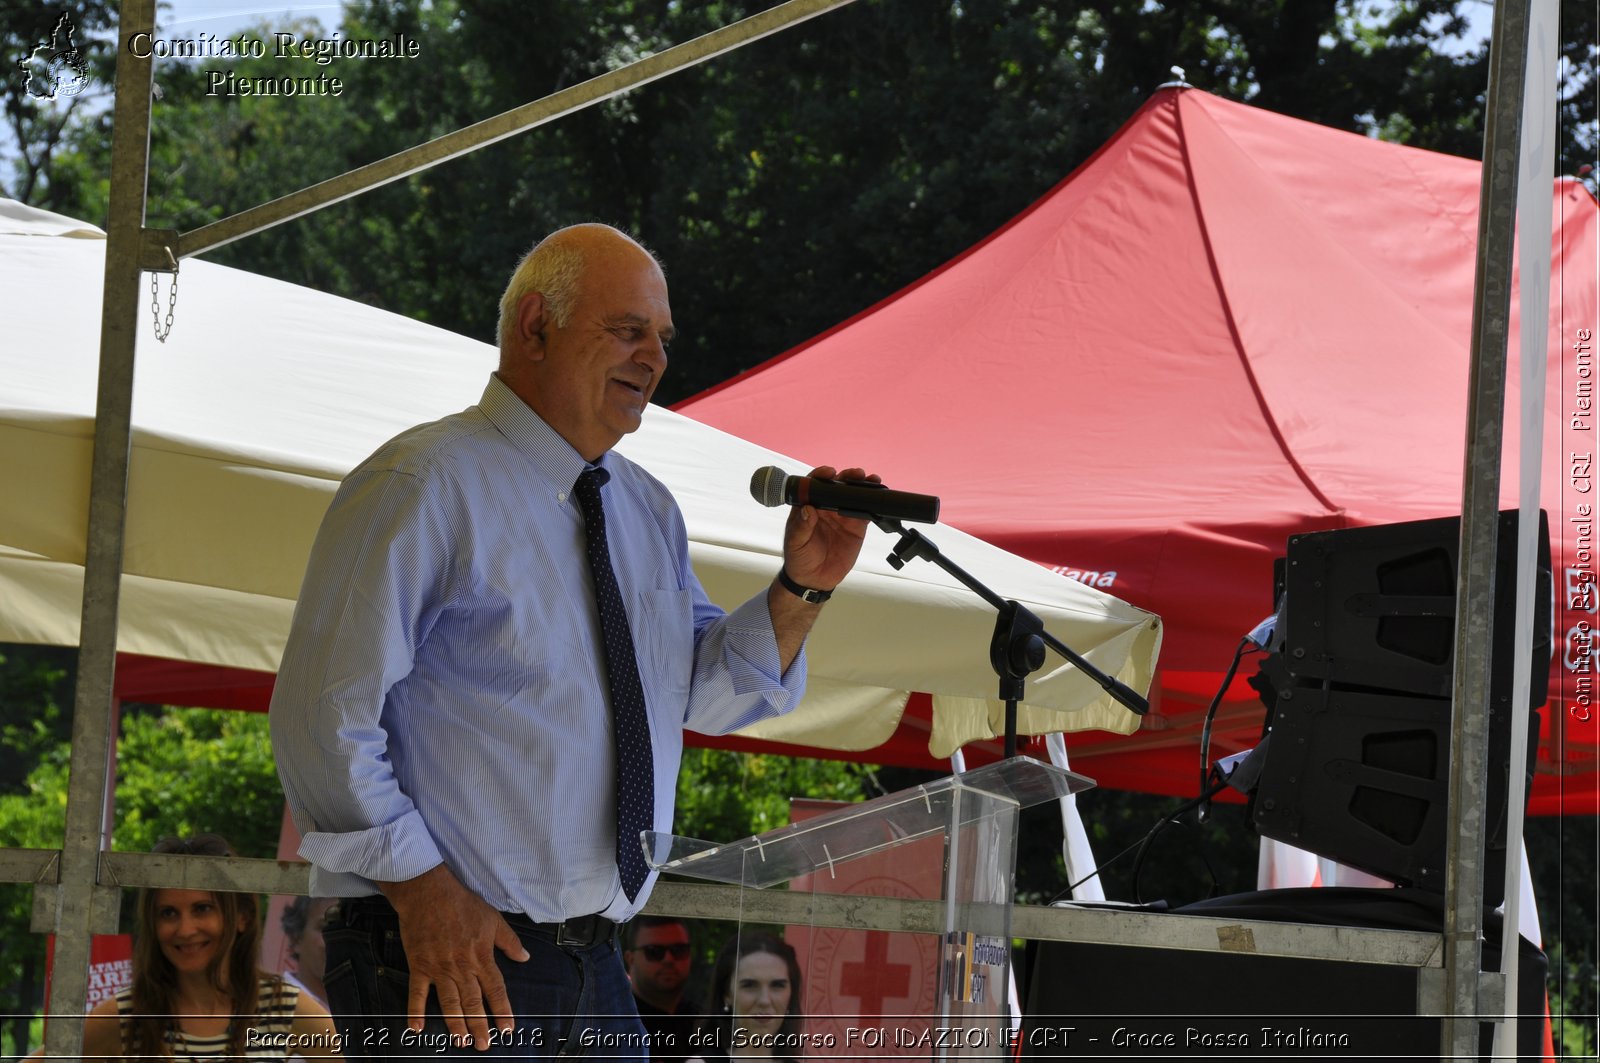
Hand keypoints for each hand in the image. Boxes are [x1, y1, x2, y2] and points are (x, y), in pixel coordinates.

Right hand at [379, 864, 529, 1051]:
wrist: (429, 894)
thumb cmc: (462, 904)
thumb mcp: (493, 919)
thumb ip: (509, 941)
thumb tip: (524, 958)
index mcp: (481, 957)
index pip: (496, 989)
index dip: (503, 1010)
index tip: (508, 1028)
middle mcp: (461, 967)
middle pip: (473, 1002)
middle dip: (480, 1025)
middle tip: (483, 1045)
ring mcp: (439, 969)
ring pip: (449, 1003)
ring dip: (455, 1024)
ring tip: (461, 1041)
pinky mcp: (419, 966)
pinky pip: (417, 994)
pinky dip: (416, 1011)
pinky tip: (417, 1029)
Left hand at [780, 465, 875, 591]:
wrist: (814, 579)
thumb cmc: (799, 558)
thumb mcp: (796, 542)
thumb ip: (802, 526)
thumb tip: (807, 509)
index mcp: (809, 506)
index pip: (815, 485)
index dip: (822, 475)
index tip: (829, 472)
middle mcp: (826, 507)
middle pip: (838, 485)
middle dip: (848, 477)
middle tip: (856, 474)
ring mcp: (842, 516)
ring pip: (854, 496)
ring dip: (863, 486)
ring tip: (871, 480)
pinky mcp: (856, 528)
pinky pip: (866, 512)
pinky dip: (873, 504)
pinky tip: (878, 498)